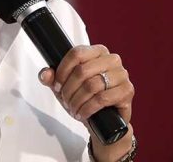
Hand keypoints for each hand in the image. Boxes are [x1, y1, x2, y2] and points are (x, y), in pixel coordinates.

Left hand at [38, 44, 134, 160]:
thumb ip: (52, 78)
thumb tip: (45, 74)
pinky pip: (102, 98)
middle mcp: (112, 59)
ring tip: (73, 109)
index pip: (76, 53)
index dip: (62, 70)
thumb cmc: (85, 98)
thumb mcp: (65, 87)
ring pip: (92, 85)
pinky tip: (82, 114)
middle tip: (65, 100)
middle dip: (69, 89)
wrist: (104, 120)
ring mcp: (122, 74)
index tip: (57, 85)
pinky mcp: (127, 90)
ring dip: (77, 100)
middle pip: (82, 70)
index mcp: (97, 51)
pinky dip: (88, 108)